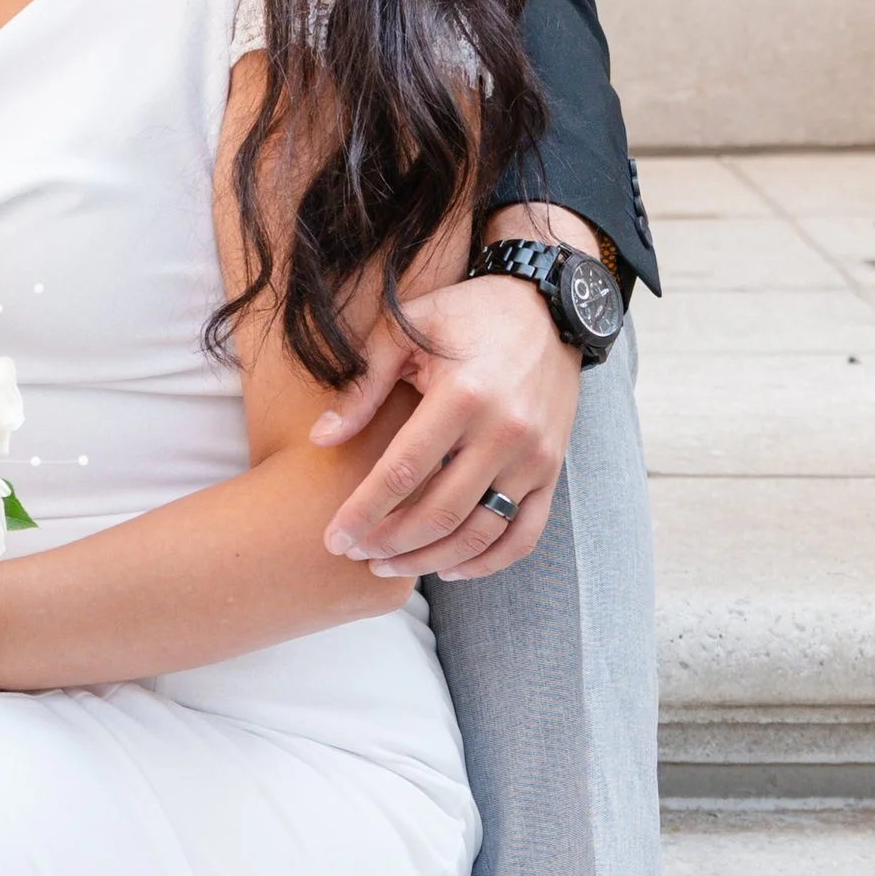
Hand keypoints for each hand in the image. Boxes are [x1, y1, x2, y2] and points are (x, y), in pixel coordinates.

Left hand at [311, 274, 579, 580]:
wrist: (547, 308)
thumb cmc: (465, 316)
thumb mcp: (405, 329)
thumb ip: (362, 385)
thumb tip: (322, 439)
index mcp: (464, 396)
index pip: (403, 472)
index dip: (363, 512)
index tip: (333, 539)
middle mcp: (506, 432)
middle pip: (440, 512)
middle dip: (390, 543)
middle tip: (354, 554)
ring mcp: (535, 457)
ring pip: (479, 533)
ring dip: (429, 559)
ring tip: (388, 566)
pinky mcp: (553, 470)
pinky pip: (523, 535)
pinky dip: (486, 563)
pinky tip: (448, 567)